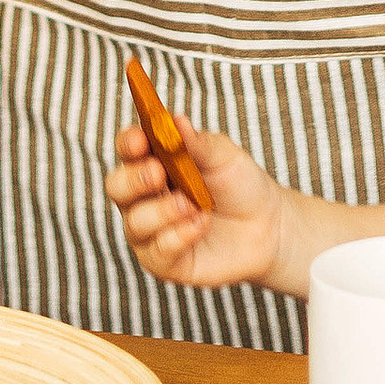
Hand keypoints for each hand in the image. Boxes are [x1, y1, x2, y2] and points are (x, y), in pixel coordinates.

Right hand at [107, 110, 285, 289]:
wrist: (268, 226)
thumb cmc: (240, 185)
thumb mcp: (224, 157)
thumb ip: (197, 142)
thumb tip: (175, 121)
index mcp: (154, 162)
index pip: (127, 149)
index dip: (128, 143)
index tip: (141, 140)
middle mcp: (144, 197)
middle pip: (116, 187)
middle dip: (134, 179)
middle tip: (159, 172)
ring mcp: (151, 232)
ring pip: (134, 223)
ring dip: (163, 211)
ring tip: (193, 205)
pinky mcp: (164, 262)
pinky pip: (156, 252)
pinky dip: (178, 237)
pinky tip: (200, 225)